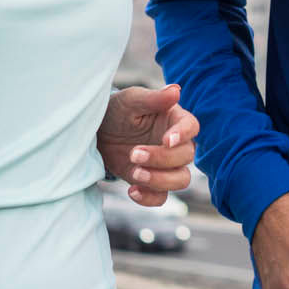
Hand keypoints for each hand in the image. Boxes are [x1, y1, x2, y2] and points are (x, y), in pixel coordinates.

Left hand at [97, 85, 198, 205]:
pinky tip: (132, 191)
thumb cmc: (117, 110)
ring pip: (180, 180)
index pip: (191, 127)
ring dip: (160, 180)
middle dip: (162, 158)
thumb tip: (176, 90)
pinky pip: (161, 197)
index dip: (183, 135)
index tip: (167, 140)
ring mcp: (165, 166)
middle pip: (186, 156)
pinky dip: (149, 198)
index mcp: (175, 120)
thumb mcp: (130, 100)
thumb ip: (153, 98)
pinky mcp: (152, 183)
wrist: (97, 134)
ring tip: (135, 174)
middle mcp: (176, 144)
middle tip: (134, 154)